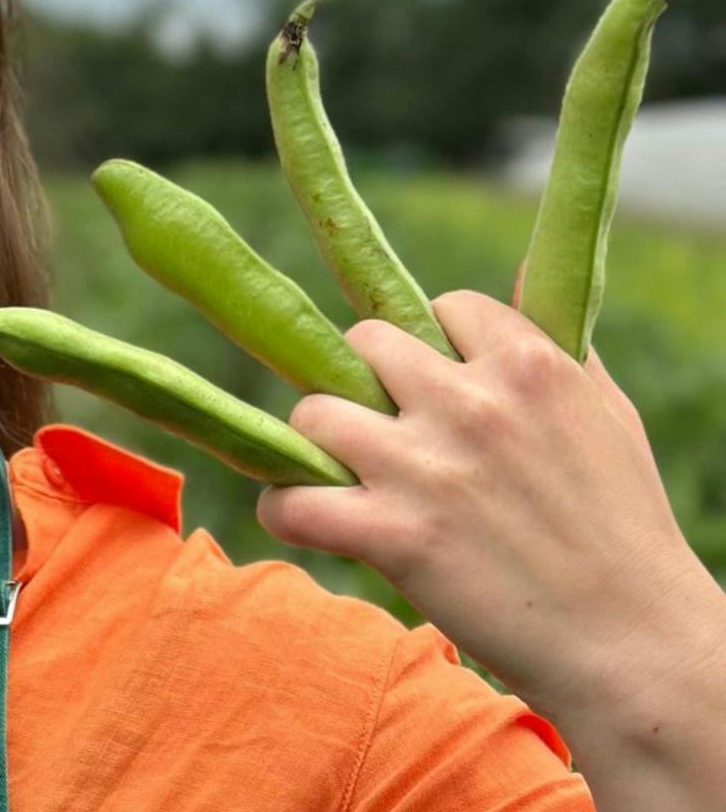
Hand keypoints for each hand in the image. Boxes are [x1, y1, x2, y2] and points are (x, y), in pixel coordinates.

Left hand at [255, 280, 713, 723]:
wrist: (634, 644)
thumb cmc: (626, 531)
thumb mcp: (608, 416)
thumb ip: (559, 345)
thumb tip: (516, 274)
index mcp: (529, 366)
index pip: (440, 309)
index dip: (431, 345)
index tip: (434, 385)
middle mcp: (471, 403)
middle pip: (362, 345)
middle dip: (365, 381)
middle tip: (378, 428)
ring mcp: (425, 467)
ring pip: (313, 413)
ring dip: (316, 444)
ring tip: (340, 474)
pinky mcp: (393, 534)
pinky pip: (291, 502)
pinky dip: (285, 512)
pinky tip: (303, 521)